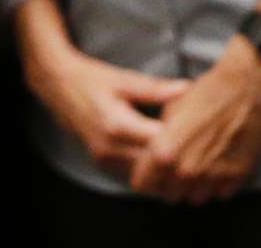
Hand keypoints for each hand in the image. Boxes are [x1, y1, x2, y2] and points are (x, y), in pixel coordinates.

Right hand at [17, 10, 188, 178]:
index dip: (183, 143)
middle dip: (179, 164)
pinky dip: (152, 176)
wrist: (57, 87)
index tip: (203, 139)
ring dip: (167, 175)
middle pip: (155, 168)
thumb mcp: (123, 80)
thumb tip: (187, 89)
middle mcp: (110, 148)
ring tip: (189, 168)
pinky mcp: (104, 165)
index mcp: (117, 125)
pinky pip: (134, 178)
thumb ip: (156, 89)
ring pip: (146, 180)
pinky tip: (167, 168)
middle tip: (203, 158)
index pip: (160, 144)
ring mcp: (105, 160)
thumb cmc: (91, 79)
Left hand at [128, 34, 260, 203]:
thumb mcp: (168, 110)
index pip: (143, 184)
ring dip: (191, 187)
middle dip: (167, 183)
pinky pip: (219, 193)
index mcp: (165, 153)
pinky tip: (215, 165)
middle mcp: (188, 171)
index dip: (144, 176)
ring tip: (194, 166)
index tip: (149, 170)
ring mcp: (214, 178)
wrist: (246, 88)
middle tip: (172, 167)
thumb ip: (157, 139)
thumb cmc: (206, 93)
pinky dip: (215, 184)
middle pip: (168, 194)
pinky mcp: (237, 178)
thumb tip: (151, 154)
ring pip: (194, 198)